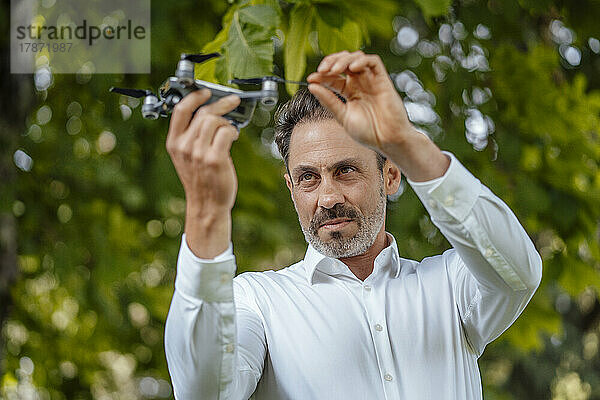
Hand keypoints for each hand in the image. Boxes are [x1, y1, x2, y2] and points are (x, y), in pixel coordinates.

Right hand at [166, 89, 240, 214]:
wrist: (207, 205)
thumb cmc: (201, 180)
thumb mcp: (187, 157)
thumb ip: (190, 137)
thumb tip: (209, 114)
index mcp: (174, 143)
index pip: (180, 110)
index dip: (194, 97)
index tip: (206, 92)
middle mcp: (184, 147)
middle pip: (203, 113)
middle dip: (221, 104)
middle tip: (232, 102)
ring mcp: (199, 153)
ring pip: (215, 121)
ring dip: (227, 121)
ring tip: (230, 129)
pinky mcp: (215, 159)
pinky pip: (226, 132)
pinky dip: (232, 130)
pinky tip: (233, 136)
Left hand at [307, 51, 449, 181]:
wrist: (388, 140)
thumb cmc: (368, 132)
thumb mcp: (342, 116)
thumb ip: (328, 101)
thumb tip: (311, 86)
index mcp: (349, 93)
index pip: (333, 77)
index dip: (321, 76)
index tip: (311, 79)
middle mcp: (360, 84)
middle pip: (343, 62)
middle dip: (331, 62)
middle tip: (321, 70)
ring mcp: (371, 81)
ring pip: (356, 58)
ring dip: (343, 60)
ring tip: (334, 70)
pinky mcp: (383, 80)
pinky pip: (373, 62)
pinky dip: (361, 60)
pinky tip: (352, 67)